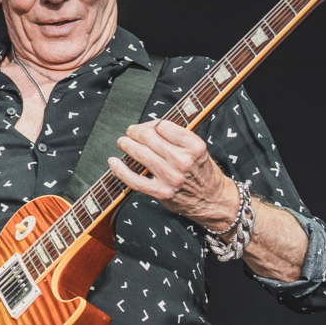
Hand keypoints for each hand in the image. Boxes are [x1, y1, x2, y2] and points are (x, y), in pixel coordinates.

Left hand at [108, 120, 237, 229]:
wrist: (212, 200)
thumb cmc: (203, 172)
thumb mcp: (198, 150)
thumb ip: (177, 138)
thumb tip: (149, 126)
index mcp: (194, 146)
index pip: (163, 126)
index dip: (150, 124)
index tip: (146, 127)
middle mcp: (183, 160)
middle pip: (149, 138)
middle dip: (134, 132)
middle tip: (129, 132)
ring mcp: (171, 177)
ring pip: (140, 154)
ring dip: (126, 145)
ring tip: (122, 142)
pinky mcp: (161, 192)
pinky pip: (134, 179)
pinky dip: (120, 170)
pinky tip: (113, 163)